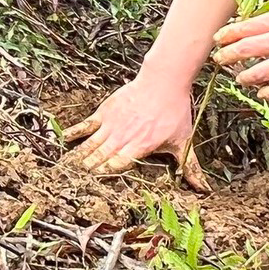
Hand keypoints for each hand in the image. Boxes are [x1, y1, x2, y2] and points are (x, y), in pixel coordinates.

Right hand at [62, 75, 207, 189]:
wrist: (163, 81)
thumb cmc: (174, 111)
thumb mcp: (184, 141)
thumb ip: (190, 167)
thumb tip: (203, 188)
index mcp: (140, 148)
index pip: (117, 167)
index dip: (105, 178)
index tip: (96, 188)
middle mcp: (122, 138)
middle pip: (99, 159)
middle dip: (87, 172)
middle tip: (74, 182)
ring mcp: (111, 125)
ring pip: (91, 145)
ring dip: (79, 158)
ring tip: (66, 169)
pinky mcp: (105, 112)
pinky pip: (87, 125)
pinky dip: (75, 132)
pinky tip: (65, 140)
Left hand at [212, 0, 268, 99]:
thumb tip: (259, 23)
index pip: (245, 27)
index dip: (227, 35)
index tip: (218, 40)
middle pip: (245, 49)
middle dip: (227, 56)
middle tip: (219, 60)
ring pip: (259, 72)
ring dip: (245, 77)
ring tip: (240, 79)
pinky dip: (268, 93)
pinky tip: (264, 94)